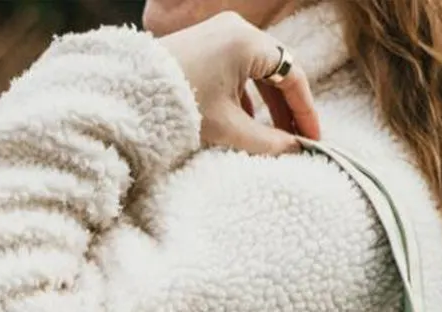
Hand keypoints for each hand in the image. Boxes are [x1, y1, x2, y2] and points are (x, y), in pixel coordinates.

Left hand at [160, 12, 319, 155]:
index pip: (292, 75)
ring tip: (275, 137)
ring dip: (267, 105)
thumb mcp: (227, 128)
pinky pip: (236, 70)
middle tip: (298, 141)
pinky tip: (245, 124)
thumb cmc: (178, 106)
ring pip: (256, 72)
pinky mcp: (204, 47)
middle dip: (288, 108)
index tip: (313, 139)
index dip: (306, 110)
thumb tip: (292, 151)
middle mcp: (236, 30)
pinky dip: (246, 97)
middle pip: (276, 70)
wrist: (129, 94)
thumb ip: (266, 141)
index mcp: (247, 41)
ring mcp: (218, 35)